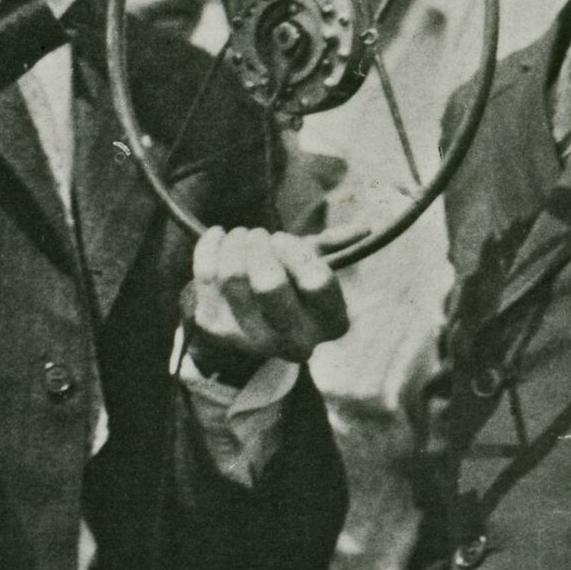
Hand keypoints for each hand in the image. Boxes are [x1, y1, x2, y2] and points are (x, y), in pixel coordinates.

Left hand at [185, 226, 347, 377]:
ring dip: (238, 241)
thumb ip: (334, 248)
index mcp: (331, 325)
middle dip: (263, 244)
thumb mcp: (313, 269)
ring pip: (233, 274)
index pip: (317, 281)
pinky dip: (211, 244)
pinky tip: (219, 237)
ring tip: (243, 236)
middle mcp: (295, 343)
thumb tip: (364, 226)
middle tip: (262, 236)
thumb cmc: (288, 288)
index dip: (297, 251)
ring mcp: (251, 340)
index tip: (285, 241)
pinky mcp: (214, 328)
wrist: (244, 327)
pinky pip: (205, 273)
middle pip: (270, 283)